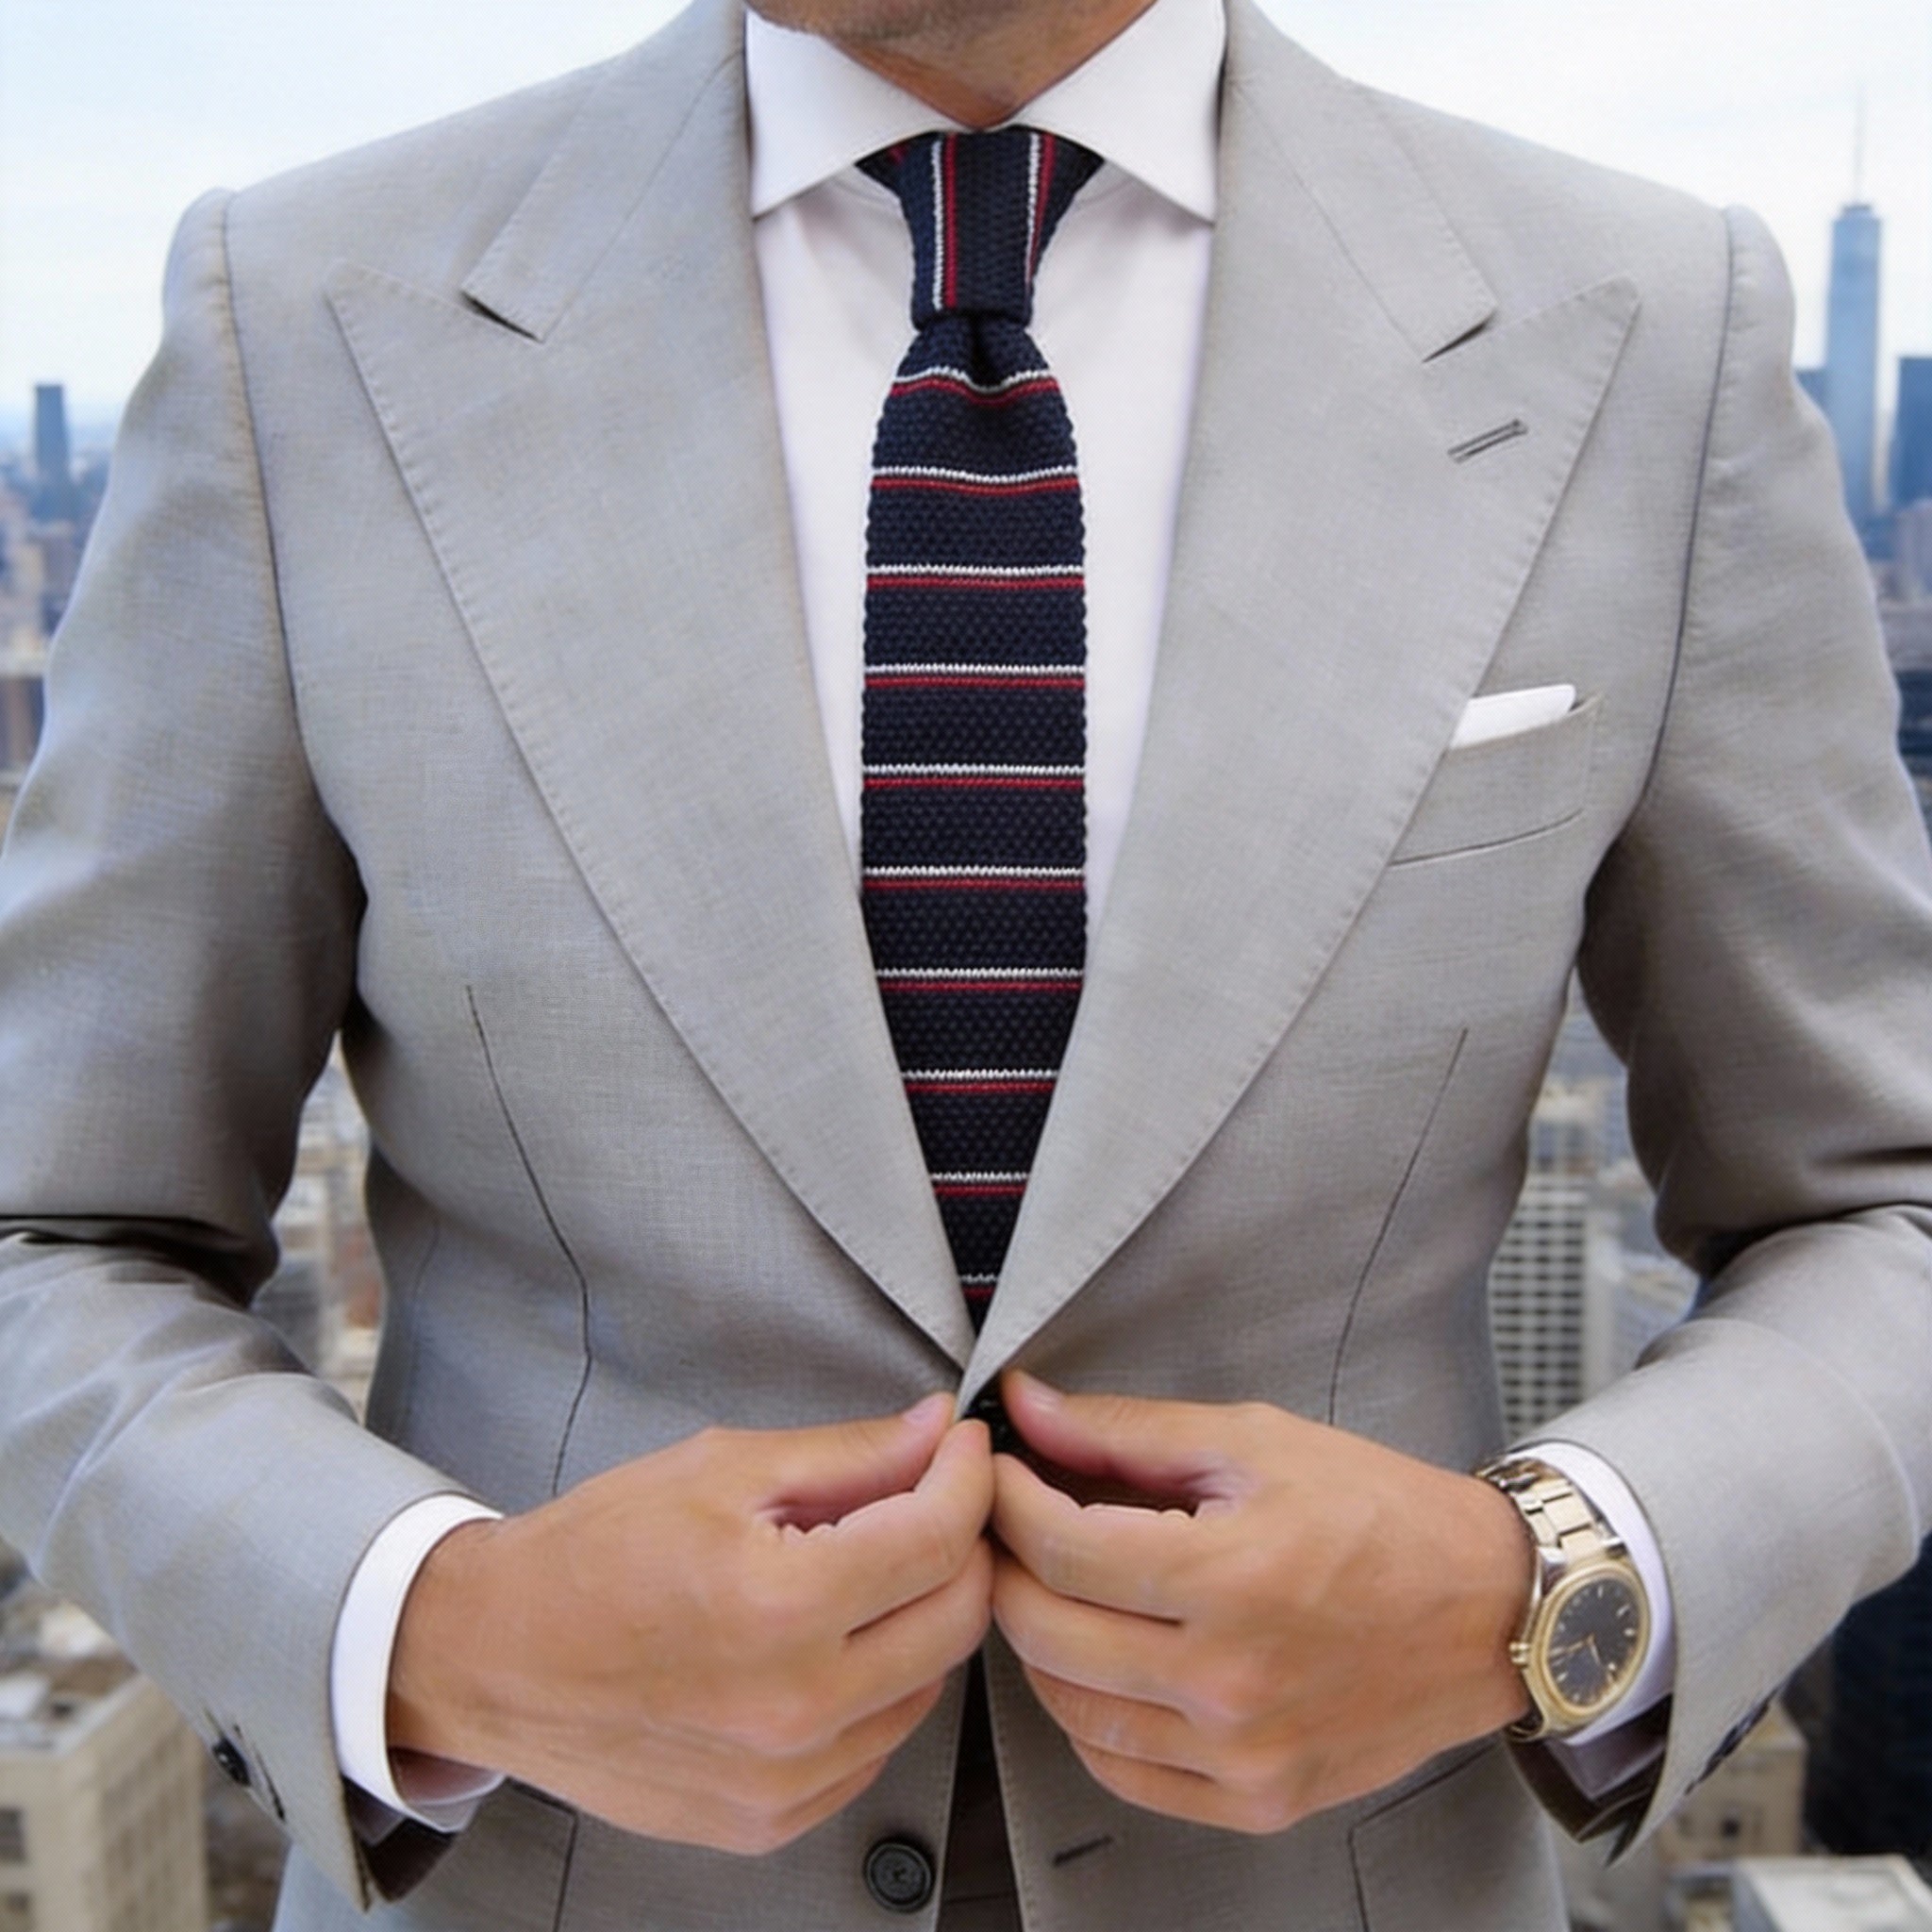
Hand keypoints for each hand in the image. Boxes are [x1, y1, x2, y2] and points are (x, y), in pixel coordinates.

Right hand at [387, 1396, 993, 1853]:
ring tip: (863, 1569)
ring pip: (928, 1685)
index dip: (967, 1477)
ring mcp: (785, 1779)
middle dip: (961, 1543)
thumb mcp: (722, 1469)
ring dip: (920, 1616)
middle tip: (929, 1498)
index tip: (962, 1448)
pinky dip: (878, 1686)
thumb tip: (936, 1432)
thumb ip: (848, 1455)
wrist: (494, 1656)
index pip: (938, 1538)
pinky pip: (876, 1745)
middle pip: (957, 1618)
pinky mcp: (771, 1820)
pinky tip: (829, 1641)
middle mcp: (795, 1707)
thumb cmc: (593, 1554)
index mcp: (780, 1605)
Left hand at [990, 1373, 1530, 1834]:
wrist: (1490, 1609)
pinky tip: (1100, 1662)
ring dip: (1039, 1641)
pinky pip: (1122, 1773)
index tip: (999, 1470)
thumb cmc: (1382, 1514)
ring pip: (1070, 1708)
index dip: (1008, 1500)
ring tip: (1054, 1586)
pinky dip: (1088, 1718)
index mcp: (1230, 1578)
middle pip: (1047, 1631)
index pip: (1059, 1547)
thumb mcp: (1255, 1441)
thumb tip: (1027, 1407)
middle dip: (1008, 1565)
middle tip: (1010, 1524)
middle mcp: (1230, 1681)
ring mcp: (1243, 1754)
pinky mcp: (1258, 1800)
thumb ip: (1128, 1431)